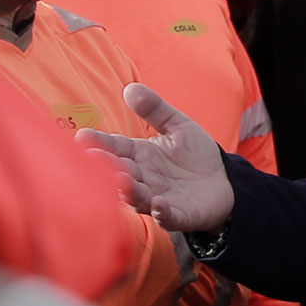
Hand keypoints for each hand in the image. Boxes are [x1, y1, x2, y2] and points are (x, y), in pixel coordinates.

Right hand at [75, 83, 235, 232]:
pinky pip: (168, 216)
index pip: (116, 147)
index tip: (82, 136)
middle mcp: (143, 178)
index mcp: (139, 155)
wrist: (224, 181)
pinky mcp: (178, 215)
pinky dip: (162, 212)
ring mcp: (158, 198)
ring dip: (129, 190)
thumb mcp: (177, 125)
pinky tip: (159, 203)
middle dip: (107, 166)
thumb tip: (130, 88)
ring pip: (138, 196)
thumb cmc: (195, 154)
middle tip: (93, 158)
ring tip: (123, 179)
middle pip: (120, 172)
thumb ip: (155, 109)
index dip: (100, 142)